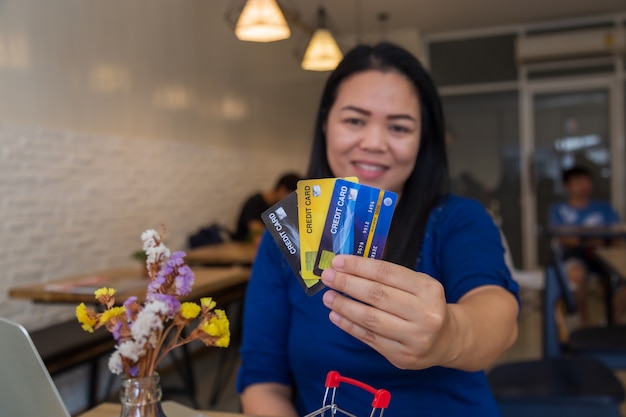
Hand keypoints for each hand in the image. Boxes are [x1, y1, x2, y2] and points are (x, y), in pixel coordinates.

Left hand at [320, 255, 454, 369]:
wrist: (445, 340)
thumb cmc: (424, 305)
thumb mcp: (418, 285)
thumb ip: (388, 277)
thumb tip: (347, 268)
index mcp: (428, 289)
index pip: (387, 273)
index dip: (359, 266)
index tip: (337, 261)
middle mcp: (424, 314)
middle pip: (377, 295)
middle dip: (347, 284)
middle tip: (328, 277)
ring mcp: (414, 338)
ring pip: (370, 319)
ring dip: (344, 306)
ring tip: (328, 297)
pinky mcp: (402, 356)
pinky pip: (369, 338)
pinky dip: (349, 326)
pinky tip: (336, 316)